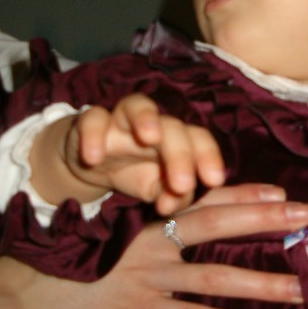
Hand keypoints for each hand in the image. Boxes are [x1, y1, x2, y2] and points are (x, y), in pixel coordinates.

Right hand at [0, 184, 307, 308]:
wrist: (24, 293)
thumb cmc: (70, 258)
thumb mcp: (112, 233)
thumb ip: (148, 227)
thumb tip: (187, 222)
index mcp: (146, 217)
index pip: (203, 199)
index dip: (244, 193)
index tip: (280, 192)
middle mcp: (152, 240)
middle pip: (216, 223)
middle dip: (264, 219)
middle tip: (305, 215)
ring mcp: (147, 276)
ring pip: (213, 275)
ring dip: (259, 280)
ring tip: (298, 287)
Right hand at [31, 93, 224, 212]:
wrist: (92, 163)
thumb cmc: (135, 173)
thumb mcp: (155, 190)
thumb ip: (172, 197)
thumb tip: (173, 203)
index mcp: (177, 140)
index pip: (199, 139)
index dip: (209, 156)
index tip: (214, 180)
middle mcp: (155, 125)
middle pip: (174, 127)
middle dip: (181, 154)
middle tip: (183, 184)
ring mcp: (123, 118)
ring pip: (138, 105)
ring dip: (146, 118)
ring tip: (149, 138)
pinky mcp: (92, 120)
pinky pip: (93, 118)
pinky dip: (94, 134)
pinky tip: (94, 157)